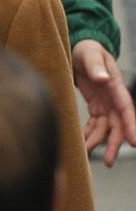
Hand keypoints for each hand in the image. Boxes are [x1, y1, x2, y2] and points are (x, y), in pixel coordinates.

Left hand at [72, 39, 133, 166]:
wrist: (80, 49)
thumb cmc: (87, 50)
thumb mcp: (90, 54)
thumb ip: (96, 65)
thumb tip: (103, 78)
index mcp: (116, 86)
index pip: (126, 109)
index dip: (131, 125)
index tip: (135, 142)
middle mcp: (113, 98)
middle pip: (118, 124)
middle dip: (115, 142)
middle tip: (109, 161)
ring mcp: (105, 104)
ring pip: (107, 128)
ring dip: (100, 142)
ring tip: (89, 155)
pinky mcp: (96, 107)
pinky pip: (95, 125)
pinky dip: (90, 135)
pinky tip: (83, 145)